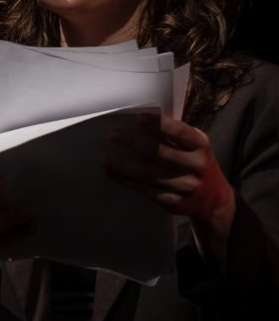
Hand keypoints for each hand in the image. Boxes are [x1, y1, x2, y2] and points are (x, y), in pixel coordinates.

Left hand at [104, 113, 235, 263]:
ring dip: (124, 166)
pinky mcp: (175, 202)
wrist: (215, 200)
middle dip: (134, 142)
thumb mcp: (195, 147)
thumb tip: (141, 121)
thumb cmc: (196, 164)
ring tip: (105, 159)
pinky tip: (113, 175)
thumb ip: (175, 136)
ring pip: (150, 174)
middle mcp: (196, 166)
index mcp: (201, 146)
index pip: (180, 133)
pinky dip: (127, 182)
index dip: (159, 125)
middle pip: (161, 153)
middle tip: (112, 135)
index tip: (138, 118)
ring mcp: (186, 186)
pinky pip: (147, 191)